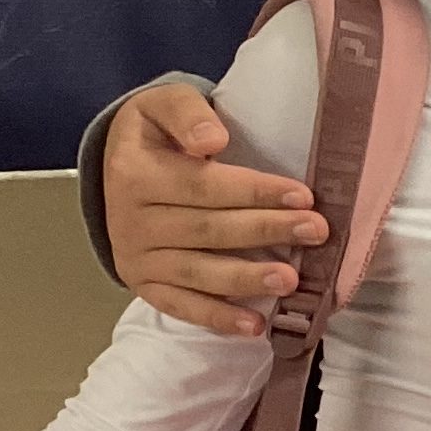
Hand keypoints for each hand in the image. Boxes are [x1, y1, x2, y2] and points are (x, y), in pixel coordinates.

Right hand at [102, 81, 328, 341]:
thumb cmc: (154, 135)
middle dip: (265, 230)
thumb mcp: (162, 104)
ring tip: (290, 280)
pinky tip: (255, 326)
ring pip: (198, 272)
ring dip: (247, 279)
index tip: (303, 195)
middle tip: (315, 232)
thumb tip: (212, 139)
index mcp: (135, 174)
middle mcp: (131, 222)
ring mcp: (136, 259)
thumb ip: (186, 113)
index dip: (254, 192)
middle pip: (208, 229)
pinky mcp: (144, 286)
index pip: (204, 186)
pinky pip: (182, 306)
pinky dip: (218, 318)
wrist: (115, 169)